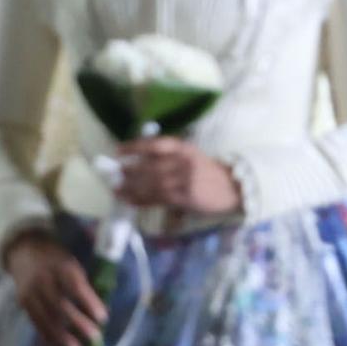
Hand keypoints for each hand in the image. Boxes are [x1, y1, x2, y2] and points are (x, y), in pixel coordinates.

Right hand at [4, 231, 106, 345]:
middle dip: (78, 324)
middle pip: (61, 305)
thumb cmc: (56, 259)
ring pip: (46, 318)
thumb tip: (98, 310)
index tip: (102, 319)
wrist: (24, 251)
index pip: (77, 287)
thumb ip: (82, 284)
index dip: (90, 303)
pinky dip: (48, 337)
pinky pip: (36, 322)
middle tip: (93, 338)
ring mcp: (31, 292)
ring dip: (61, 337)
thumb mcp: (71, 264)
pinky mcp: (23, 302)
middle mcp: (44, 280)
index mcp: (62, 267)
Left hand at [114, 137, 241, 213]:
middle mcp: (184, 162)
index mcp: (185, 149)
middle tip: (114, 174)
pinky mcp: (185, 198)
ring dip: (131, 187)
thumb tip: (138, 162)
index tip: (118, 151)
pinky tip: (129, 200)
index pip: (157, 145)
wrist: (232, 188)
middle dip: (129, 171)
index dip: (135, 147)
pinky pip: (157, 199)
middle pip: (150, 166)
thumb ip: (169, 157)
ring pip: (151, 184)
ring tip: (116, 189)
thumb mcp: (192, 157)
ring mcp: (185, 181)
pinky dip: (140, 200)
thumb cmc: (208, 172)